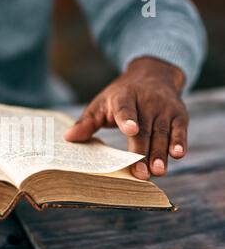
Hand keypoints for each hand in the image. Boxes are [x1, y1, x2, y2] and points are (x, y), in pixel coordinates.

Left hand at [64, 56, 187, 179]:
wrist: (153, 75)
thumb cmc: (120, 96)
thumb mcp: (101, 104)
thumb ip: (86, 122)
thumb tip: (68, 138)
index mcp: (123, 97)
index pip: (124, 109)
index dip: (127, 119)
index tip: (130, 130)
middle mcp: (146, 101)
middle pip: (144, 129)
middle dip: (142, 152)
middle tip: (140, 173)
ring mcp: (164, 108)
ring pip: (162, 133)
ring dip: (160, 153)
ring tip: (157, 171)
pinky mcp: (179, 114)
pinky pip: (180, 130)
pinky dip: (180, 142)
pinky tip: (178, 155)